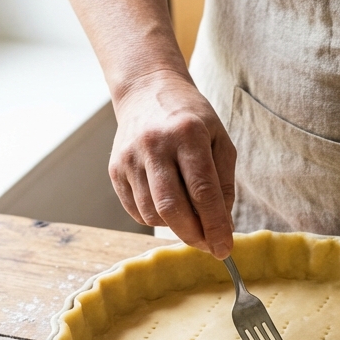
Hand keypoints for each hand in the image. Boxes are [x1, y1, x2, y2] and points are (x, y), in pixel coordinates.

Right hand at [110, 69, 237, 256]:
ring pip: (152, 214)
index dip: (215, 226)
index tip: (224, 249)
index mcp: (187, 134)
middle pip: (172, 208)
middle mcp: (154, 145)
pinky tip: (168, 207)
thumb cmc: (190, 118)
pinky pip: (136, 211)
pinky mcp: (114, 169)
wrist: (146, 90)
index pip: (202, 192)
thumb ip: (223, 184)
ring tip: (190, 219)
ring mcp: (130, 158)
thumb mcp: (219, 140)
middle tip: (209, 246)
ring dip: (175, 227)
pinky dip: (156, 219)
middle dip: (194, 235)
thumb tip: (223, 227)